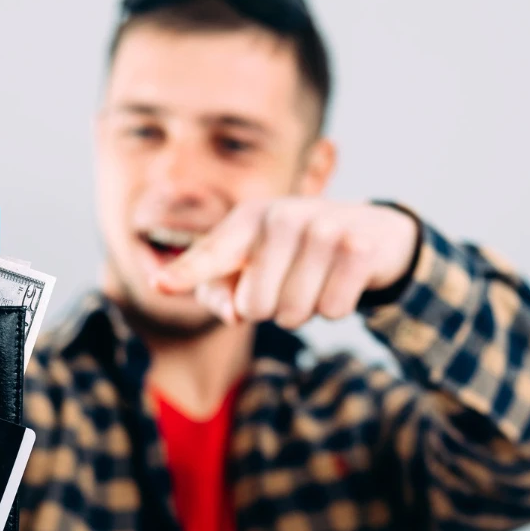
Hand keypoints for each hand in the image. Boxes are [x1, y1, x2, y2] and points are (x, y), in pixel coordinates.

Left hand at [153, 199, 419, 327]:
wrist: (370, 231)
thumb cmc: (296, 255)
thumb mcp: (254, 266)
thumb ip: (223, 293)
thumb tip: (232, 313)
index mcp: (248, 220)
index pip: (211, 255)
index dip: (185, 274)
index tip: (159, 286)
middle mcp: (281, 217)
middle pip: (254, 307)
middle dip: (272, 309)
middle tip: (290, 282)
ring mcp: (321, 227)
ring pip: (294, 313)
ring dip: (306, 310)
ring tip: (316, 278)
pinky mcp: (357, 245)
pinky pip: (333, 310)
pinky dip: (336, 307)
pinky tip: (342, 278)